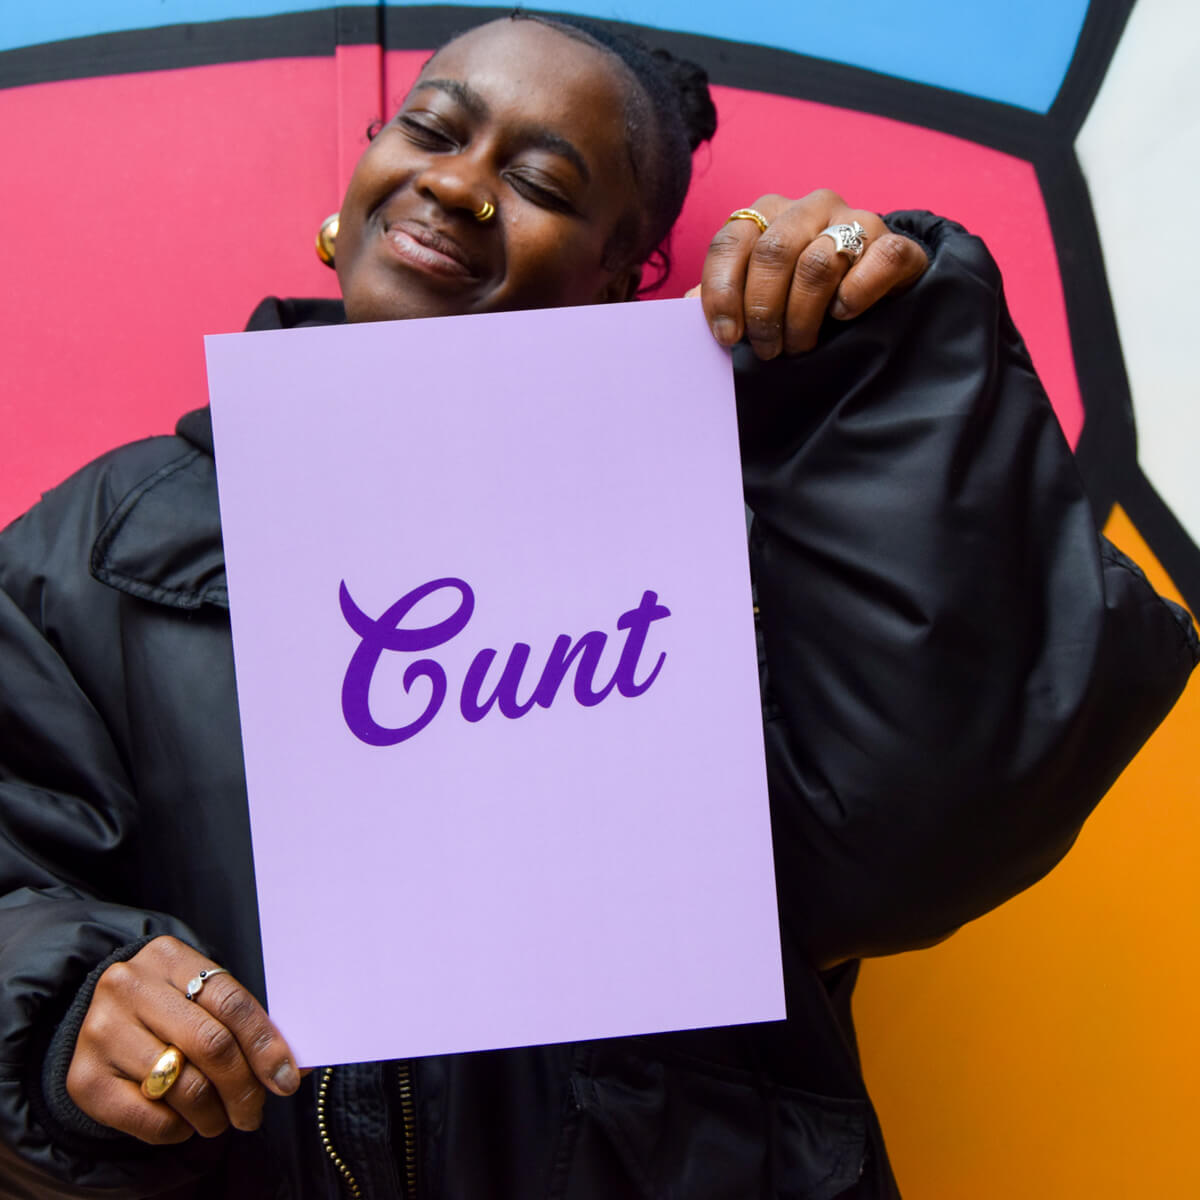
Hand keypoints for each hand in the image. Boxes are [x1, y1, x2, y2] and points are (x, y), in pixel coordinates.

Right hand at [66, 936, 301, 1143]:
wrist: (102, 1018)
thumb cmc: (170, 1007)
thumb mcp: (204, 998)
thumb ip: (247, 1025)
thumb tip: (296, 1069)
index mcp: (169, 956)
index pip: (232, 1002)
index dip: (266, 1045)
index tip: (286, 1080)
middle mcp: (129, 986)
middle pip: (210, 1043)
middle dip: (243, 1087)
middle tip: (254, 1112)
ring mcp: (101, 1031)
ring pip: (182, 1084)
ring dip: (213, 1113)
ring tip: (222, 1119)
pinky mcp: (83, 1079)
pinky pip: (147, 1117)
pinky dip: (177, 1128)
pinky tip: (184, 1121)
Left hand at [689, 189, 927, 358]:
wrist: (876, 291)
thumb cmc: (801, 298)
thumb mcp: (757, 297)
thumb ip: (722, 298)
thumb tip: (683, 308)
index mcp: (766, 214)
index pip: (729, 243)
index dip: (721, 293)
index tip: (726, 337)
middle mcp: (809, 207)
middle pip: (773, 253)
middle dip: (764, 312)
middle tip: (768, 350)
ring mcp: (855, 219)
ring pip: (818, 263)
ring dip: (803, 316)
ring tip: (801, 345)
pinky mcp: (894, 241)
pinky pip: (876, 260)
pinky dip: (856, 295)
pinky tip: (843, 315)